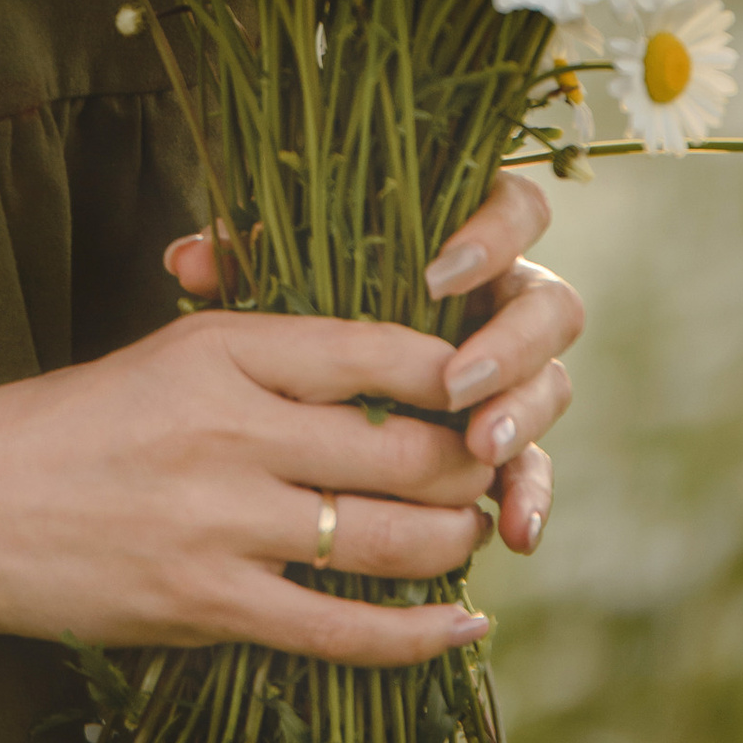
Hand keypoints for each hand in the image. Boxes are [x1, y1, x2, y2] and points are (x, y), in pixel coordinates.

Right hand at [0, 304, 499, 662]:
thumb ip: (261, 355)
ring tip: (472, 532)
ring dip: (456, 542)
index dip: (453, 371)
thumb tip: (378, 368)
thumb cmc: (62, 424)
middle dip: (472, 463)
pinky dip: (420, 636)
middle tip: (493, 465)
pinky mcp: (208, 607)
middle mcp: (229, 431)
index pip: (377, 350)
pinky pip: (344, 630)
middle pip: (406, 450)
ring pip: (394, 542)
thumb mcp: (160, 355)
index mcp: (217, 349)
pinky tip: (464, 627)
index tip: (484, 383)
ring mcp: (221, 526)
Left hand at [166, 165, 581, 557]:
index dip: (492, 234)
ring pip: (550, 387)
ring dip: (523, 418)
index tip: (438, 274)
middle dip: (512, 346)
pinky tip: (515, 533)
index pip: (514, 210)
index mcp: (459, 244)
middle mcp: (501, 304)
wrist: (290, 400)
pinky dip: (530, 498)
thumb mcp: (271, 288)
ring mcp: (514, 377)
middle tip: (459, 384)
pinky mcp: (510, 445)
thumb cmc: (286, 325)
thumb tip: (190, 261)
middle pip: (551, 307)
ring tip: (482, 452)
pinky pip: (537, 470)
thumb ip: (241, 265)